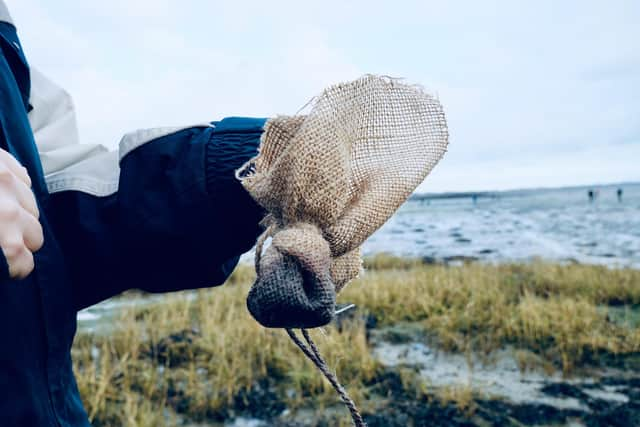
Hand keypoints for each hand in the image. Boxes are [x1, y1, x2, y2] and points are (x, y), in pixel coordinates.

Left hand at [0, 149, 42, 278]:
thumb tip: (9, 254)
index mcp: (4, 234)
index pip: (23, 263)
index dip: (16, 268)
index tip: (9, 269)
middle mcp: (10, 209)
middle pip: (35, 236)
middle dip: (21, 241)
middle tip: (3, 241)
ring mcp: (7, 180)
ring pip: (33, 208)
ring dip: (21, 215)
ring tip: (1, 214)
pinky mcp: (5, 160)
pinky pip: (24, 180)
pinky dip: (16, 189)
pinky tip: (1, 191)